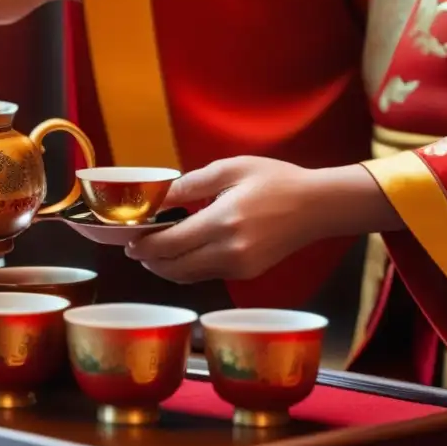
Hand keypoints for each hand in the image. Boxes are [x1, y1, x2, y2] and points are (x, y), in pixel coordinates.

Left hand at [125, 157, 401, 283]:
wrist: (317, 207)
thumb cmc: (275, 181)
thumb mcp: (230, 169)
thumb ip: (189, 184)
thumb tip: (156, 196)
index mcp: (223, 222)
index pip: (169, 244)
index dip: (143, 246)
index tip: (128, 240)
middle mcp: (229, 251)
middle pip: (173, 267)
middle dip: (149, 260)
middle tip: (135, 248)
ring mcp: (239, 266)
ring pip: (188, 276)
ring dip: (165, 268)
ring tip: (153, 253)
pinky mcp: (247, 274)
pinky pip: (206, 275)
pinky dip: (187, 268)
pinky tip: (181, 253)